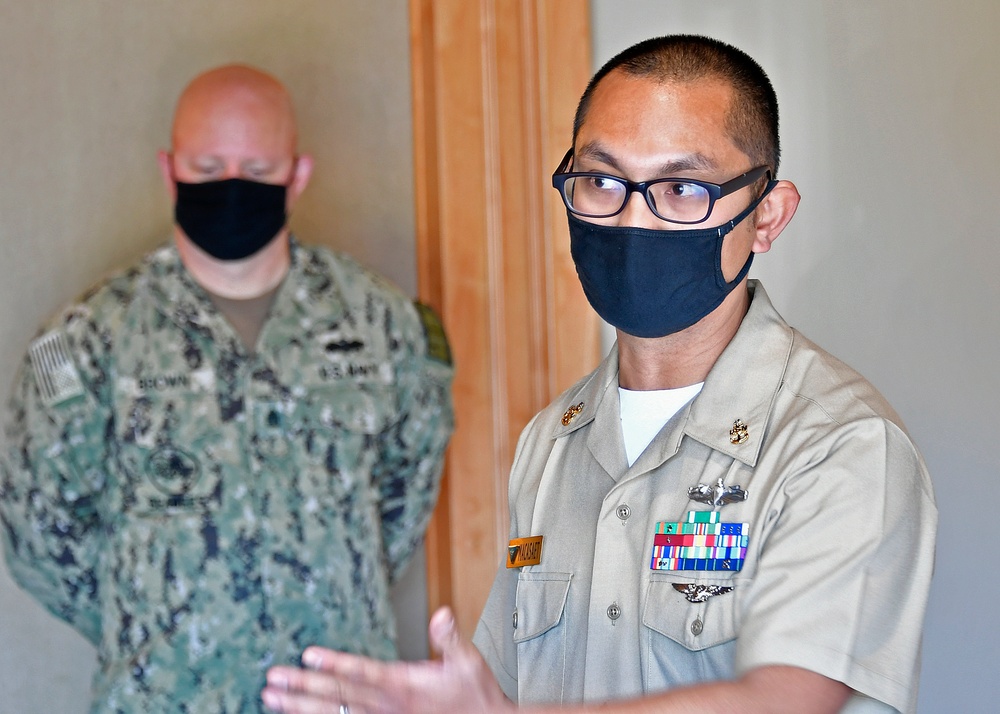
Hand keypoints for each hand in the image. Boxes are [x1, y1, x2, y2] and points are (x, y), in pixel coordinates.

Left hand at [262, 606, 513, 713]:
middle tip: (273, 680)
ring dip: (300, 707)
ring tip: (272, 698)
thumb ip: (448, 638)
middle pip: (338, 696)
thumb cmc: (475, 696)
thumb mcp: (467, 661)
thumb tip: (440, 614)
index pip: (362, 672)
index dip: (334, 664)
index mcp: (403, 685)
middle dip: (302, 688)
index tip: (308, 656)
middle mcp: (387, 706)